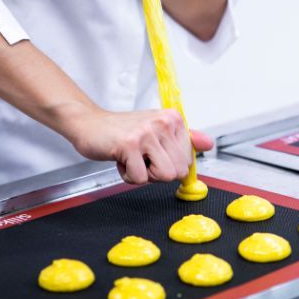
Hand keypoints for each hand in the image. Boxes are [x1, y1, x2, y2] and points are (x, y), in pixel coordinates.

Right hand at [64, 106, 213, 184]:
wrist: (89, 124)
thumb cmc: (123, 131)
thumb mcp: (157, 131)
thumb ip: (184, 139)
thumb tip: (208, 144)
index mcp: (173, 119)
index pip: (188, 159)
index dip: (168, 164)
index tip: (152, 152)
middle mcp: (163, 122)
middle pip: (178, 171)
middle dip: (157, 172)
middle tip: (141, 157)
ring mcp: (146, 133)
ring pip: (164, 176)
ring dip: (145, 175)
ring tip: (133, 159)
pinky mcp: (129, 145)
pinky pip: (140, 179)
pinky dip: (128, 176)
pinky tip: (120, 159)